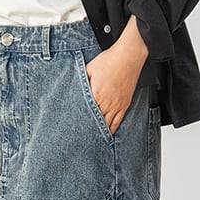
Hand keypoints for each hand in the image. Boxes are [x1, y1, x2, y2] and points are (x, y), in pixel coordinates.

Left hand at [84, 17, 149, 134]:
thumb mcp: (88, 70)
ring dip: (100, 133)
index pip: (86, 114)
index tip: (73, 132)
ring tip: (92, 142)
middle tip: (80, 141)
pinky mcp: (124, 104)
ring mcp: (117, 104)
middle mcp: (107, 102)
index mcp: (96, 95)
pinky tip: (108, 135)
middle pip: (96, 122)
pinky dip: (113, 129)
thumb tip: (71, 88)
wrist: (127, 57)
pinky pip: (118, 121)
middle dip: (88, 131)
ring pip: (108, 124)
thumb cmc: (108, 61)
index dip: (79, 124)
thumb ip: (80, 81)